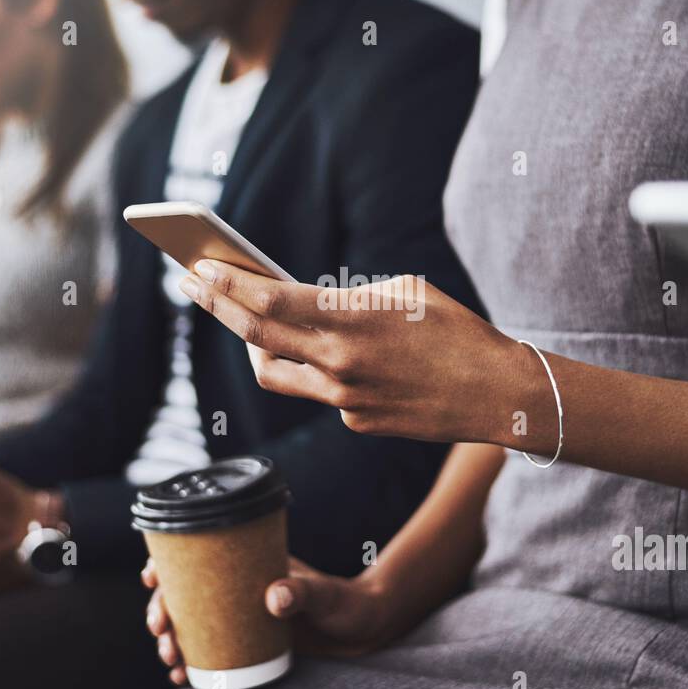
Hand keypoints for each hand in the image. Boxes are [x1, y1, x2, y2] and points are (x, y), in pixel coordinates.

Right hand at [143, 555, 396, 685]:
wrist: (361, 629)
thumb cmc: (342, 602)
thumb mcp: (322, 594)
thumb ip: (301, 592)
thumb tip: (276, 596)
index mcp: (246, 564)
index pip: (197, 556)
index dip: (166, 564)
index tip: (151, 578)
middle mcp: (235, 589)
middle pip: (183, 594)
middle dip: (161, 610)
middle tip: (161, 629)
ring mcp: (238, 618)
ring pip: (189, 625)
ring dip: (170, 639)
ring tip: (170, 657)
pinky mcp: (246, 644)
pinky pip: (209, 652)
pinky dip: (191, 663)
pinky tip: (181, 676)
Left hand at [179, 259, 531, 444]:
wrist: (497, 394)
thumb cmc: (458, 330)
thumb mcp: (407, 291)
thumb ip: (349, 296)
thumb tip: (304, 300)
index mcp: (353, 319)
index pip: (268, 300)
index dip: (226, 284)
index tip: (197, 267)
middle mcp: (339, 363)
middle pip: (255, 335)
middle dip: (216, 306)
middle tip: (190, 284)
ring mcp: (344, 399)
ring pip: (275, 371)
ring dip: (253, 344)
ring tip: (245, 322)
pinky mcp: (356, 422)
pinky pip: (319, 391)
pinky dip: (315, 368)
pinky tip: (329, 354)